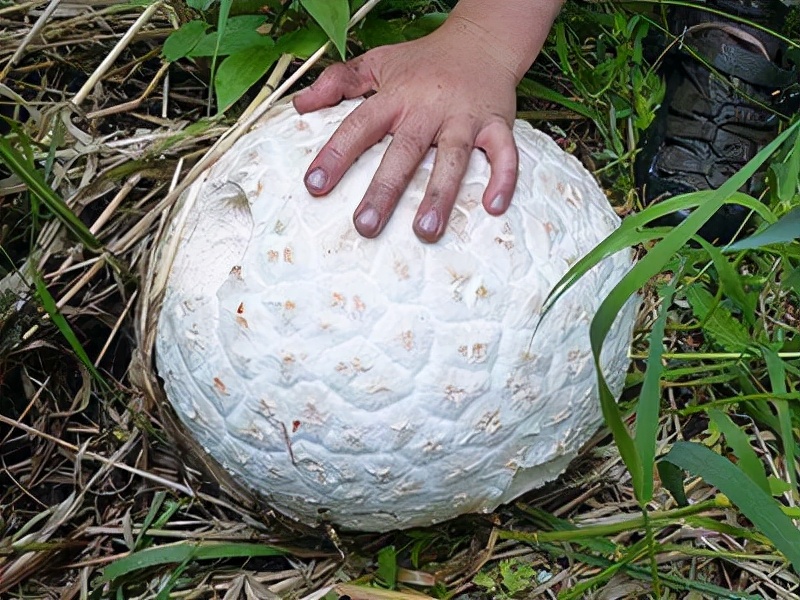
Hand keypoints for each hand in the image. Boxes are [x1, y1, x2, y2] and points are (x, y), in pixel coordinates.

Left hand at [293, 17, 520, 242]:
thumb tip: (299, 105)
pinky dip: (503, 178)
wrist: (483, 39)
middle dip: (385, 189)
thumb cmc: (426, 60)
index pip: (360, 126)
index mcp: (396, 96)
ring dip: (440, 194)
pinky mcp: (497, 124)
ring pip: (452, 157)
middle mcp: (429, 108)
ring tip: (426, 231)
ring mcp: (464, 117)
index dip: (336, 155)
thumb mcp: (378, 62)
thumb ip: (338, 82)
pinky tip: (494, 207)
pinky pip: (504, 153)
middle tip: (365, 225)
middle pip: (404, 151)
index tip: (315, 184)